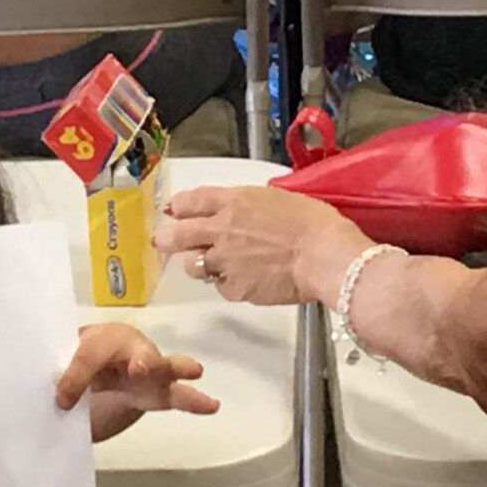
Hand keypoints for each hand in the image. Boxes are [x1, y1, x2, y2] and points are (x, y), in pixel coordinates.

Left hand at [55, 323, 218, 417]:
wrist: (103, 363)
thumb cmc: (85, 358)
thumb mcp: (68, 364)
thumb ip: (66, 378)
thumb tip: (63, 400)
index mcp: (103, 336)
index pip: (90, 354)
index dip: (76, 377)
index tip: (61, 400)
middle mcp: (132, 348)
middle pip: (138, 351)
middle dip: (140, 359)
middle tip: (139, 369)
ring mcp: (152, 369)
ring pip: (166, 367)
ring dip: (176, 368)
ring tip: (194, 370)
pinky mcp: (162, 391)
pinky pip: (180, 395)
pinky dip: (195, 400)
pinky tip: (212, 405)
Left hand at [154, 185, 370, 306]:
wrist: (324, 255)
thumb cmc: (313, 222)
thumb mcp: (278, 198)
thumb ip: (249, 206)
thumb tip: (240, 214)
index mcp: (234, 202)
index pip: (191, 200)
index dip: (178, 206)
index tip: (174, 210)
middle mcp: (221, 230)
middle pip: (177, 234)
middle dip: (166, 238)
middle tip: (162, 241)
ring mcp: (224, 261)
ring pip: (193, 265)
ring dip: (198, 264)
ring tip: (211, 265)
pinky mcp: (233, 288)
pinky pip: (221, 287)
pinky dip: (229, 284)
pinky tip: (246, 280)